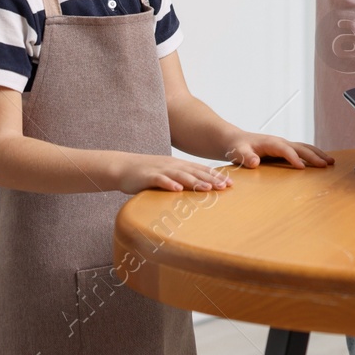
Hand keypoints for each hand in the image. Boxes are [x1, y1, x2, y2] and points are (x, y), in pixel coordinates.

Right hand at [115, 153, 232, 194]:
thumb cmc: (148, 173)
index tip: (231, 183)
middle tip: (226, 186)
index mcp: (179, 165)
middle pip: (195, 172)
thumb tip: (199, 189)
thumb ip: (182, 180)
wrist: (123, 167)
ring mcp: (161, 170)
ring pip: (181, 175)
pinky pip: (160, 180)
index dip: (216, 176)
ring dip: (195, 182)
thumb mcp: (168, 174)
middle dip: (211, 179)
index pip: (202, 170)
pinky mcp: (148, 176)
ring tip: (207, 188)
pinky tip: (177, 189)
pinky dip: (169, 184)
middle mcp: (173, 165)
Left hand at [225, 132, 334, 169]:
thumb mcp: (238, 152)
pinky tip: (320, 161)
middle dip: (314, 156)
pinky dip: (313, 155)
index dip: (294, 158)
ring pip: (304, 148)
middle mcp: (280, 142)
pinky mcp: (284, 149)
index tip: (302, 168)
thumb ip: (246, 157)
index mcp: (271, 143)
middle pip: (301, 148)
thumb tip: (255, 162)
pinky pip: (301, 151)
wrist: (235, 140)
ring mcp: (283, 145)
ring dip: (318, 154)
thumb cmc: (236, 147)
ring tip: (331, 162)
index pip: (286, 150)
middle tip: (326, 165)